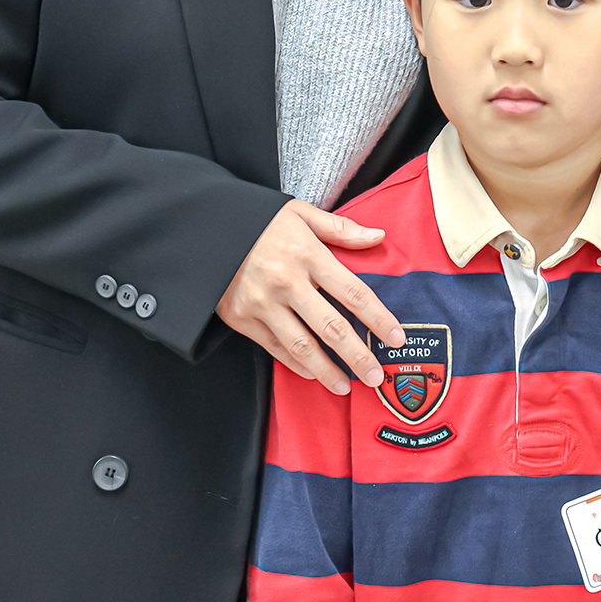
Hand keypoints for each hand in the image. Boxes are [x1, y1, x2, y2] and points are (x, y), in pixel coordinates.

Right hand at [217, 199, 404, 394]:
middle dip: (358, 355)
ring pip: (302, 346)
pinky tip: (313, 374)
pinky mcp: (241, 318)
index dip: (378, 318)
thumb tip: (378, 237)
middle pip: (331, 327)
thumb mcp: (300, 214)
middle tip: (376, 376)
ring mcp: (262, 303)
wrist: (204, 229)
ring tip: (346, 387)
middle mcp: (286, 282)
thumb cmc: (258, 220)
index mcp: (307, 254)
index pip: (353, 292)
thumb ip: (340, 229)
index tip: (396, 338)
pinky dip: (295, 364)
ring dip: (327, 371)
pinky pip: (274, 348)